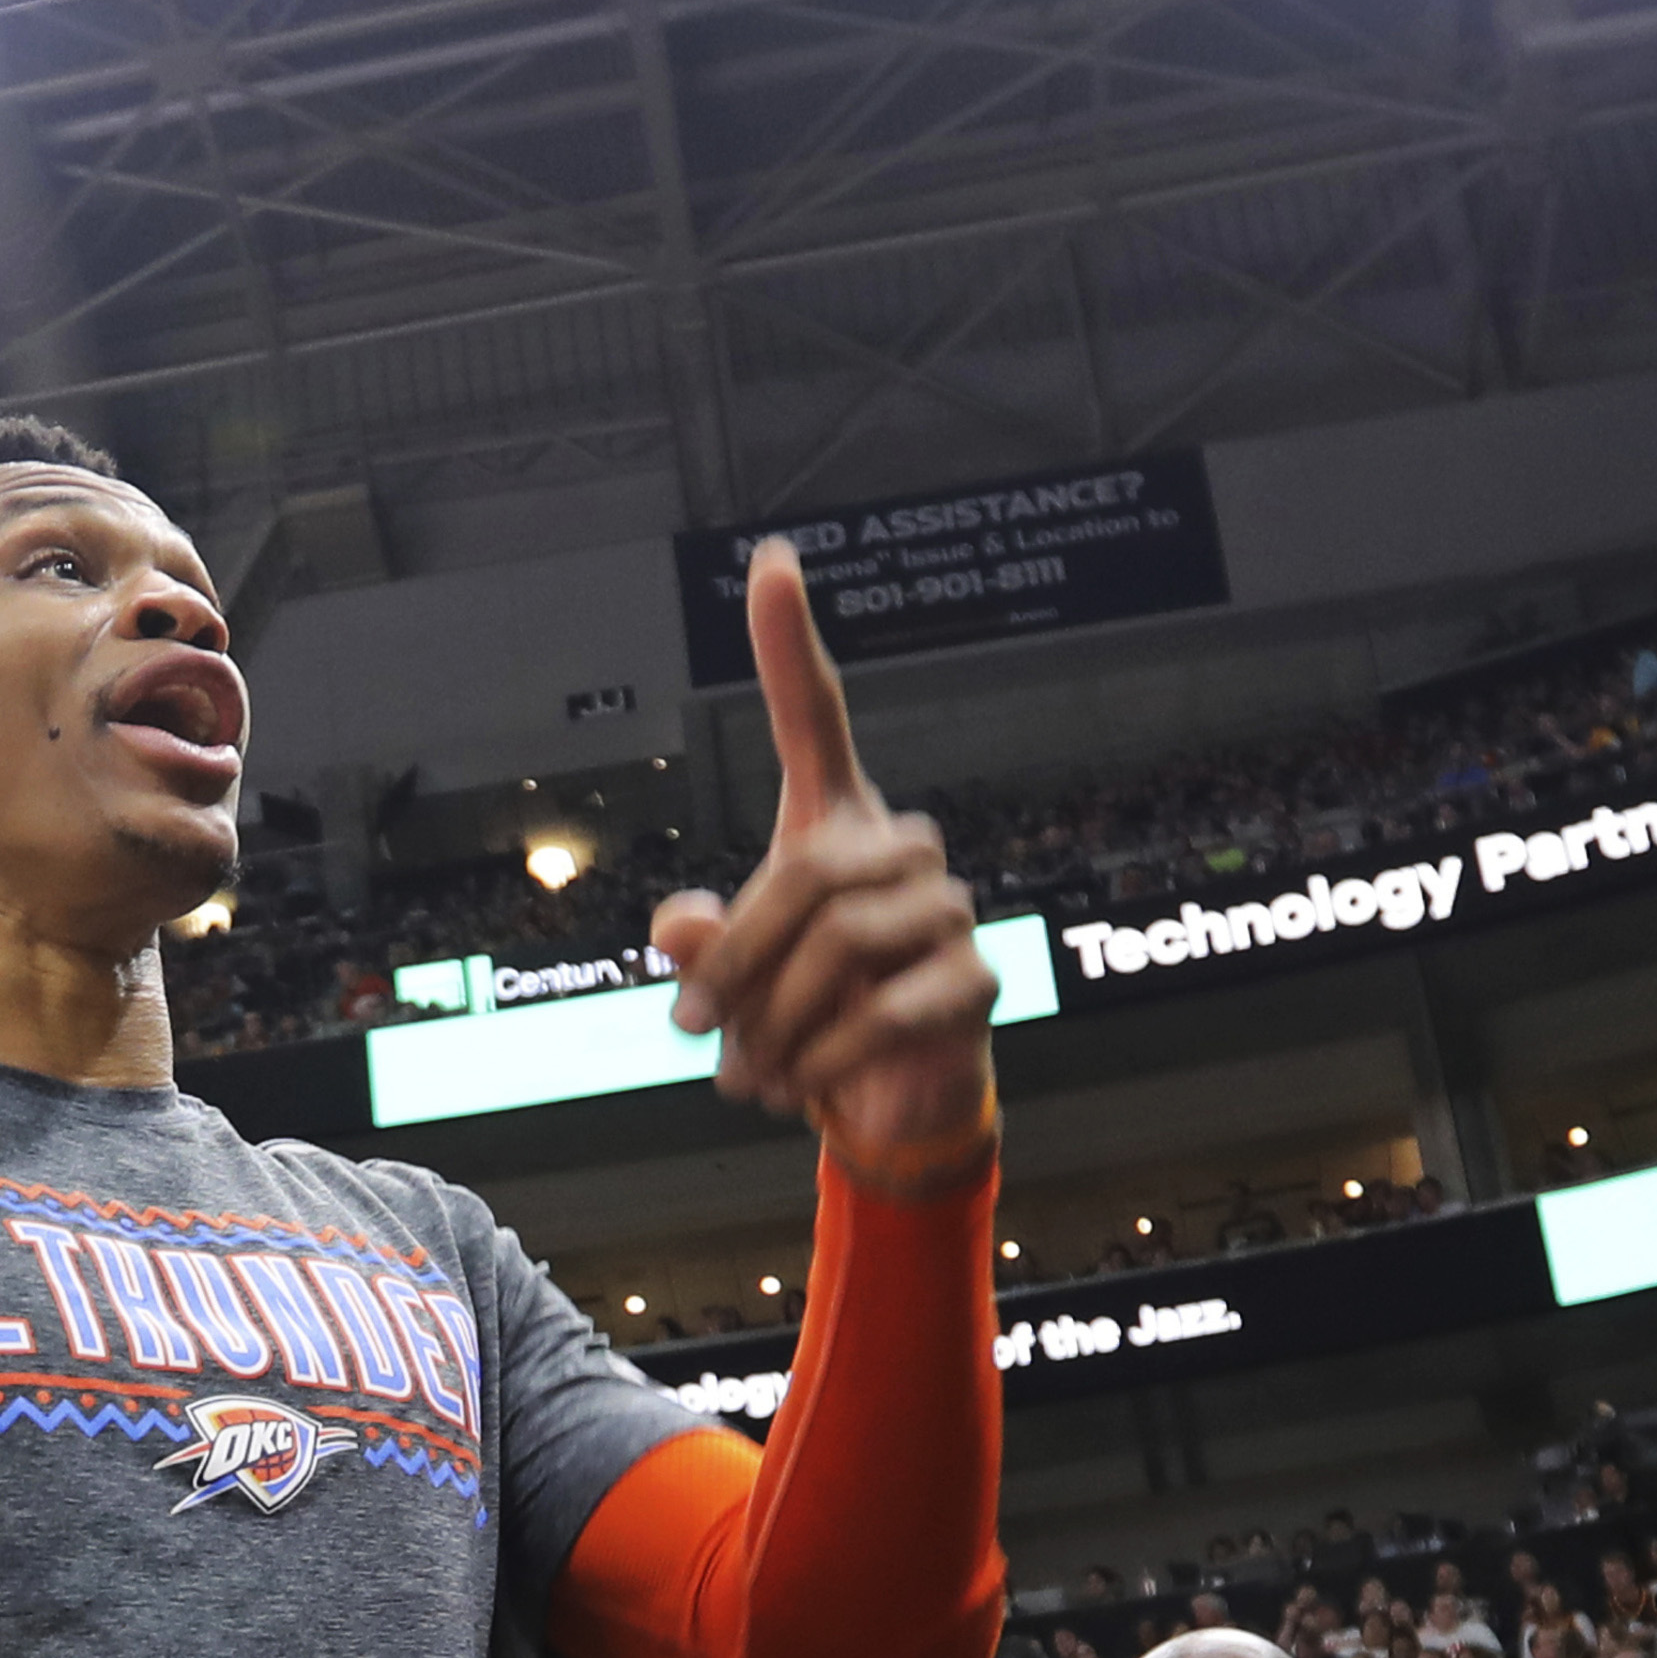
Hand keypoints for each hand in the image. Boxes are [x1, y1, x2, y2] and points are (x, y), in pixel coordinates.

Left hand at [656, 541, 995, 1194]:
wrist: (887, 1100)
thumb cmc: (804, 1016)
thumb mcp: (733, 982)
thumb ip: (704, 946)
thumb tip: (681, 929)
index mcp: (835, 822)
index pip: (817, 715)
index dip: (788, 641)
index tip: (770, 558)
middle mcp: (899, 848)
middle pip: (808, 874)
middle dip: (736, 965)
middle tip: (687, 1031)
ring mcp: (946, 912)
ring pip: (845, 940)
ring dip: (777, 1021)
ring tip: (749, 1072)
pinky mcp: (976, 980)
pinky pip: (889, 1010)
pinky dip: (827, 1057)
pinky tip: (800, 1085)